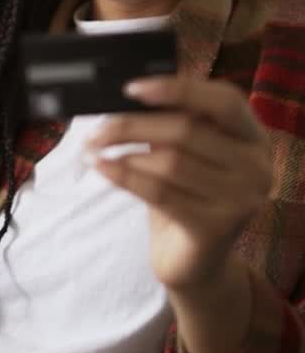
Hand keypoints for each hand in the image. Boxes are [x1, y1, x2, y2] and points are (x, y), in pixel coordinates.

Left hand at [85, 76, 271, 294]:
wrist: (195, 264)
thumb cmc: (187, 198)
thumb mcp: (186, 154)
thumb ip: (173, 122)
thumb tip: (131, 95)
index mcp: (254, 138)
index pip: (224, 101)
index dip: (179, 88)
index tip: (132, 88)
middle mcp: (257, 167)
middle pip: (187, 130)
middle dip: (132, 126)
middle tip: (97, 129)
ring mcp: (241, 200)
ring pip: (170, 162)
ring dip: (124, 153)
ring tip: (96, 151)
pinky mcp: (216, 228)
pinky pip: (159, 192)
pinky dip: (124, 176)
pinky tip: (103, 168)